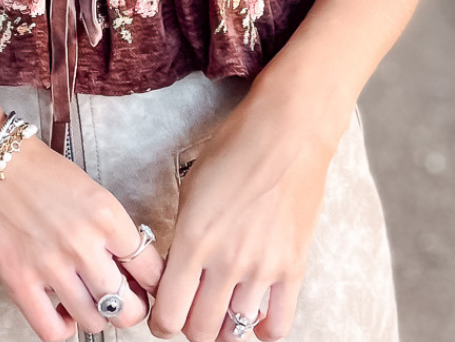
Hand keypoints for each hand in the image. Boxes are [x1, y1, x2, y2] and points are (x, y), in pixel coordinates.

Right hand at [0, 132, 164, 341]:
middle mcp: (83, 242)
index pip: (151, 269)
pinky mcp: (18, 281)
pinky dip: (63, 328)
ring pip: (94, 322)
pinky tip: (62, 311)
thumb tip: (131, 268)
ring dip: (95, 316)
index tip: (146, 285)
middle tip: (123, 301)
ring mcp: (50, 265)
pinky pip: (53, 331)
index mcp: (106, 214)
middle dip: (130, 309)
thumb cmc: (37, 170)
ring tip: (87, 300)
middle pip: (127, 307)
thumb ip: (110, 230)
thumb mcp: (88, 190)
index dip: (153, 284)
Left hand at [147, 87, 338, 341]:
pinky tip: (253, 314)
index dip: (161, 322)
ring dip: (223, 327)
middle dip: (190, 326)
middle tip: (192, 309)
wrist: (286, 133)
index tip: (164, 315)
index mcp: (193, 238)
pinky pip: (277, 326)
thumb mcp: (191, 188)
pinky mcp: (293, 268)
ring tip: (220, 308)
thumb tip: (176, 275)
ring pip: (234, 332)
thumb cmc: (236, 149)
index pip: (169, 314)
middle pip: (200, 331)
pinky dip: (261, 330)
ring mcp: (262, 268)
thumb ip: (182, 236)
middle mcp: (226, 260)